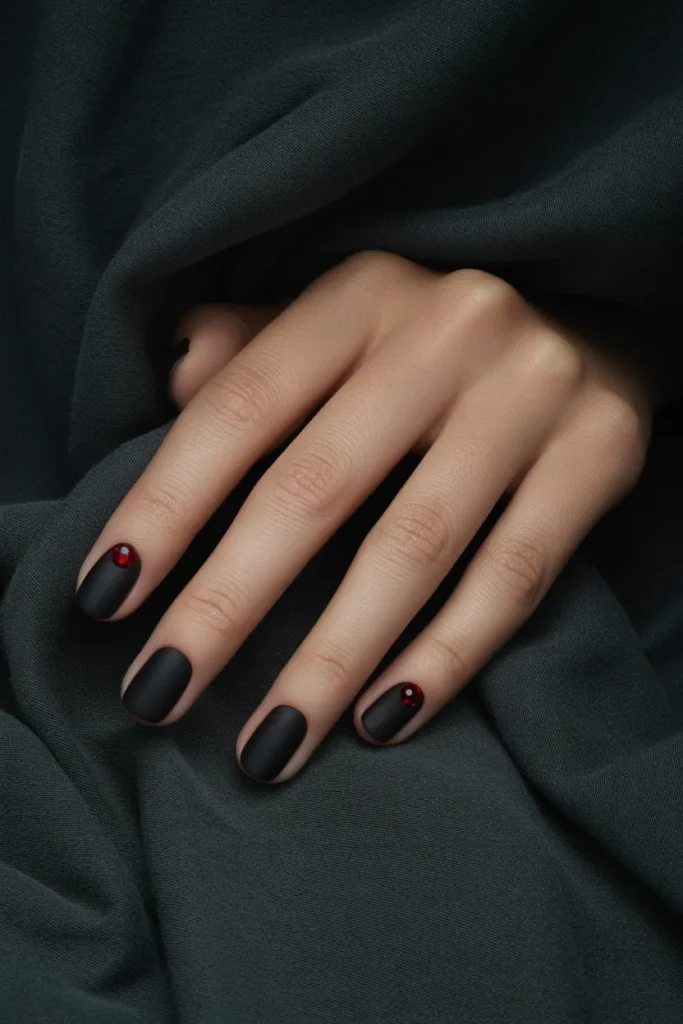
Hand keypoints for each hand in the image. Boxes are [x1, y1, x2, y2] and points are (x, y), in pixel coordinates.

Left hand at [74, 254, 651, 781]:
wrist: (590, 333)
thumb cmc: (432, 351)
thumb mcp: (342, 324)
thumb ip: (255, 347)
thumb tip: (175, 377)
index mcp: (361, 296)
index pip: (240, 407)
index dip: (166, 505)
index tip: (107, 598)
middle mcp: (446, 332)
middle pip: (314, 486)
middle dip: (226, 603)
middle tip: (161, 694)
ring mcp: (529, 392)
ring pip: (413, 547)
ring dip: (328, 660)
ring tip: (266, 744)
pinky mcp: (598, 453)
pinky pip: (515, 576)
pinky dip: (446, 655)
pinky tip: (382, 719)